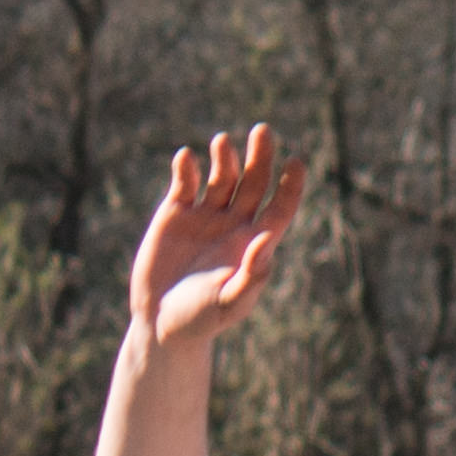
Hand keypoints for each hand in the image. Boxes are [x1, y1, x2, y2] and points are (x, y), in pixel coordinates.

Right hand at [128, 126, 306, 351]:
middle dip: (260, 156)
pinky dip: (185, 167)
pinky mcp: (175, 212)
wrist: (160, 323)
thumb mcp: (229, 302)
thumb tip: (268, 239)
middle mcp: (234, 223)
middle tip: (263, 131)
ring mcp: (205, 215)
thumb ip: (252, 274)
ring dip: (224, 156)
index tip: (295, 162)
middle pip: (254, 180)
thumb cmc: (201, 320)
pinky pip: (185, 182)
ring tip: (222, 142)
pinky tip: (186, 158)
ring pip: (222, 175)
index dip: (291, 184)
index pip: (280, 206)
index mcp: (254, 242)